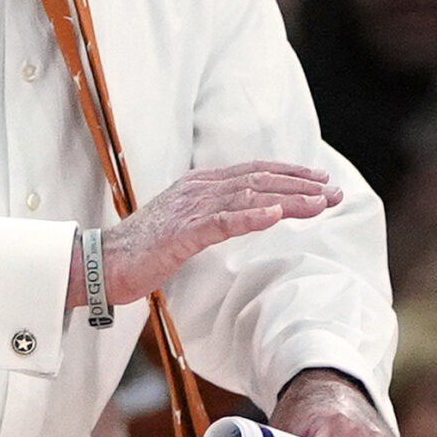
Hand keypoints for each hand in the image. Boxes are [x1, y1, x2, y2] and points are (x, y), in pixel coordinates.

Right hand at [76, 162, 340, 308]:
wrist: (102, 263)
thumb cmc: (142, 250)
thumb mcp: (185, 225)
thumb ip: (213, 215)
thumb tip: (246, 215)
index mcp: (199, 186)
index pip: (254, 172)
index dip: (290, 174)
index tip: (321, 181)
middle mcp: (198, 189)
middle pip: (258, 180)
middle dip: (300, 185)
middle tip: (335, 192)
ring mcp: (190, 209)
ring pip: (248, 197)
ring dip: (288, 199)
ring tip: (319, 202)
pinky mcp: (182, 233)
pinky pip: (222, 221)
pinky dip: (251, 216)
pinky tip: (275, 215)